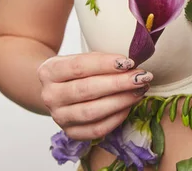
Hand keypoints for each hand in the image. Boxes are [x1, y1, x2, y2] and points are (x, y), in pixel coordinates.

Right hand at [37, 52, 151, 139]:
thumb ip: (103, 60)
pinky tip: (129, 105)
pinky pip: (97, 129)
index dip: (105, 64)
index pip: (79, 67)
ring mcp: (59, 117)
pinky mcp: (71, 132)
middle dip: (118, 83)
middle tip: (142, 77)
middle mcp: (50, 96)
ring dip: (121, 101)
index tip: (129, 62)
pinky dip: (116, 118)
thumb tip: (131, 64)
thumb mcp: (83, 58)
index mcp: (49, 71)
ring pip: (92, 111)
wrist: (60, 90)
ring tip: (140, 90)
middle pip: (87, 90)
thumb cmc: (78, 71)